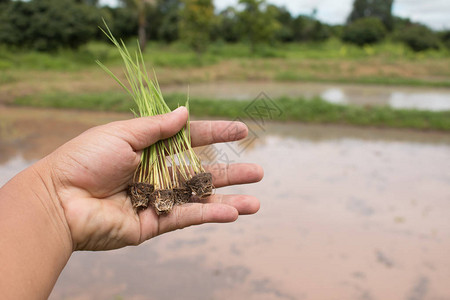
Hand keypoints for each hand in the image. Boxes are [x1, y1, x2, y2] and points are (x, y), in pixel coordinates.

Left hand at [43, 107, 262, 250]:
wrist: (60, 200)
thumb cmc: (86, 160)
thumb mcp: (123, 133)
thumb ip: (157, 127)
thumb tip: (185, 112)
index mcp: (149, 148)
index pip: (190, 139)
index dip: (216, 134)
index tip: (240, 130)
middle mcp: (157, 174)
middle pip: (201, 172)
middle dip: (230, 172)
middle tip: (258, 171)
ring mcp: (158, 199)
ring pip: (200, 198)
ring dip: (229, 200)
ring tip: (256, 202)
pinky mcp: (155, 223)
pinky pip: (188, 217)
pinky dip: (210, 214)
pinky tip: (234, 213)